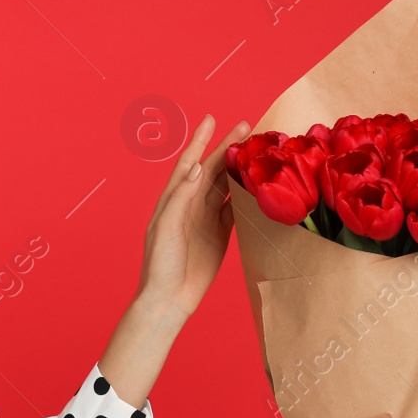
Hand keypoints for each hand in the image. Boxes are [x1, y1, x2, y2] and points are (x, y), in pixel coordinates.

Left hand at [135, 115, 246, 318]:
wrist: (169, 298)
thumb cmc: (160, 263)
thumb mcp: (165, 227)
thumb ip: (181, 197)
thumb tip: (199, 168)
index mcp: (173, 199)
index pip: (190, 163)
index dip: (201, 140)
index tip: (212, 119)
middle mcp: (190, 204)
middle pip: (212, 170)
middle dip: (228, 148)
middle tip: (249, 127)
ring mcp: (205, 218)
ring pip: (225, 186)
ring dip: (239, 168)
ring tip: (257, 150)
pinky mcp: (219, 234)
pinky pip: (234, 209)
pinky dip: (245, 195)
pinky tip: (258, 184)